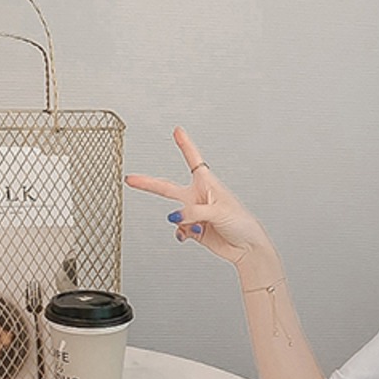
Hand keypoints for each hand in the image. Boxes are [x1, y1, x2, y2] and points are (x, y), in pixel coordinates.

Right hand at [125, 127, 272, 266]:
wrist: (248, 248)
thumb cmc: (242, 223)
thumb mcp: (219, 211)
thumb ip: (194, 212)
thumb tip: (174, 217)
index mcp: (207, 184)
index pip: (193, 159)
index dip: (185, 144)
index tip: (178, 130)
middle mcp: (198, 197)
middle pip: (167, 187)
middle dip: (148, 183)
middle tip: (131, 179)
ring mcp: (194, 214)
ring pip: (174, 214)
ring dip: (181, 221)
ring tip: (197, 226)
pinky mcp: (194, 229)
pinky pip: (179, 229)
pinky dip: (181, 232)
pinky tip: (187, 234)